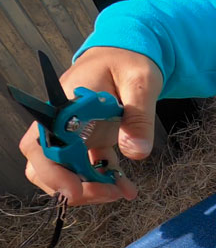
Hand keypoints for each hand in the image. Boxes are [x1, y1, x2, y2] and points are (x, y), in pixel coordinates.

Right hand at [18, 47, 162, 204]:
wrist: (129, 53)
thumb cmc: (129, 61)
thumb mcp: (141, 82)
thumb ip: (139, 115)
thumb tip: (137, 153)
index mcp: (65, 103)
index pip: (42, 142)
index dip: (52, 171)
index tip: (74, 190)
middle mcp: (62, 121)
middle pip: (45, 164)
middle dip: (72, 187)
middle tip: (109, 194)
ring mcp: (73, 133)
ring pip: (64, 171)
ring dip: (90, 188)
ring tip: (122, 192)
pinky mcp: (88, 140)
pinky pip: (88, 167)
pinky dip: (104, 181)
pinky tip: (126, 188)